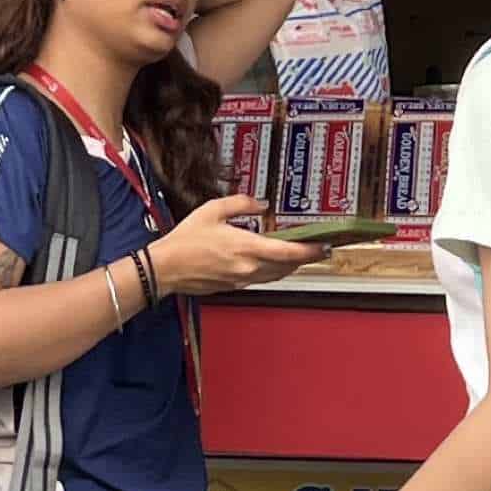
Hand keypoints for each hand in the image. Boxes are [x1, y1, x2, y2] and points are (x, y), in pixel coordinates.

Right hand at [145, 195, 316, 297]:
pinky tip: (272, 262)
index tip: (324, 246)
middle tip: (318, 249)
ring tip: (300, 256)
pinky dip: (273, 271)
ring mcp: (242, 279)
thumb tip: (261, 204)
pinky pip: (262, 279)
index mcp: (246, 248)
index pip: (289, 253)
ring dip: (291, 266)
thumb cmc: (186, 240)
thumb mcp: (212, 210)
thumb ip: (241, 204)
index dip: (310, 251)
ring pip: (276, 275)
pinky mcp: (234, 286)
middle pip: (287, 267)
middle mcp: (249, 268)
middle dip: (305, 258)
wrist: (166, 268)